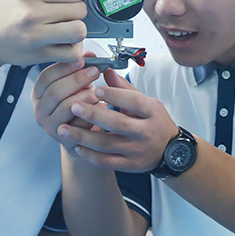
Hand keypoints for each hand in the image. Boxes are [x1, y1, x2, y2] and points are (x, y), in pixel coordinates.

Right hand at [0, 0, 87, 67]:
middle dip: (77, 12)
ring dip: (77, 30)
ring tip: (67, 28)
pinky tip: (64, 43)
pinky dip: (73, 49)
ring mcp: (36, 35)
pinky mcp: (39, 55)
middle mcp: (32, 12)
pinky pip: (71, 53)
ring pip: (79, 31)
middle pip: (80, 10)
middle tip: (66, 13)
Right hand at [32, 52, 103, 145]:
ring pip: (67, 107)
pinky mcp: (63, 138)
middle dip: (77, 79)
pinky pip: (79, 122)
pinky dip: (92, 113)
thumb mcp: (78, 84)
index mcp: (39, 93)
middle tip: (95, 71)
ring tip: (99, 92)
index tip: (81, 60)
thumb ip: (81, 68)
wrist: (83, 135)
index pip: (46, 77)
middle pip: (55, 91)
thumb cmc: (79, 104)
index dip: (64, 67)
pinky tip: (102, 107)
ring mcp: (49, 125)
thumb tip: (90, 54)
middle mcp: (39, 110)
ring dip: (86, 97)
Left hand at [58, 69, 179, 172]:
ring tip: (63, 129)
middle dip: (94, 115)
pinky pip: (107, 162)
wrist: (170, 151)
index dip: (115, 96)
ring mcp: (138, 151)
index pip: (134, 102)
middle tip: (73, 106)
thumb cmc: (154, 121)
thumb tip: (106, 70)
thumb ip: (124, 88)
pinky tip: (76, 147)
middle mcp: (146, 132)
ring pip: (107, 144)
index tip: (95, 89)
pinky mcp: (131, 166)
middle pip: (118, 124)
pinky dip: (90, 156)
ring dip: (84, 137)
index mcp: (152, 112)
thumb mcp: (146, 102)